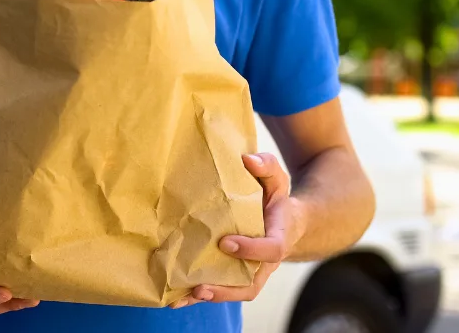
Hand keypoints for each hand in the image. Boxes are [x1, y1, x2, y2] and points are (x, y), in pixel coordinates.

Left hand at [171, 153, 305, 308]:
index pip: (271, 250)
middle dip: (226, 289)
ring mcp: (250, 271)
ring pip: (234, 291)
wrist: (283, 221)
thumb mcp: (276, 178)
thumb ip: (267, 166)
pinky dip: (198, 296)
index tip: (226, 242)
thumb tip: (248, 160)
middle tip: (201, 286)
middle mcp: (264, 262)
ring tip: (184, 295)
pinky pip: (220, 288)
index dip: (251, 250)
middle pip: (250, 284)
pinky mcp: (235, 274)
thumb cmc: (275, 198)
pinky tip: (175, 298)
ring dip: (209, 296)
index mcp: (278, 237)